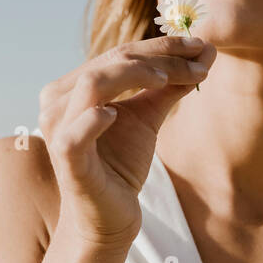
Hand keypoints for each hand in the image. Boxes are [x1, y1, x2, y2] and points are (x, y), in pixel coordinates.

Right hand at [37, 37, 215, 249]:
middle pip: (111, 62)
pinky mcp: (66, 158)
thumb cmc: (121, 165)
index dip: (161, 46)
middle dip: (159, 57)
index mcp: (76, 86)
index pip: (120, 54)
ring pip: (93, 84)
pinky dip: (93, 119)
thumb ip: (168, 87)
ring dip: (134, 75)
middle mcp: (60, 101)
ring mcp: (59, 128)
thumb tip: (203, 55)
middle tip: (198, 58)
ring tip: (168, 79)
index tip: (201, 45)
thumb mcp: (148, 118)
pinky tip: (114, 114)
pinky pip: (74, 134)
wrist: (109, 217)